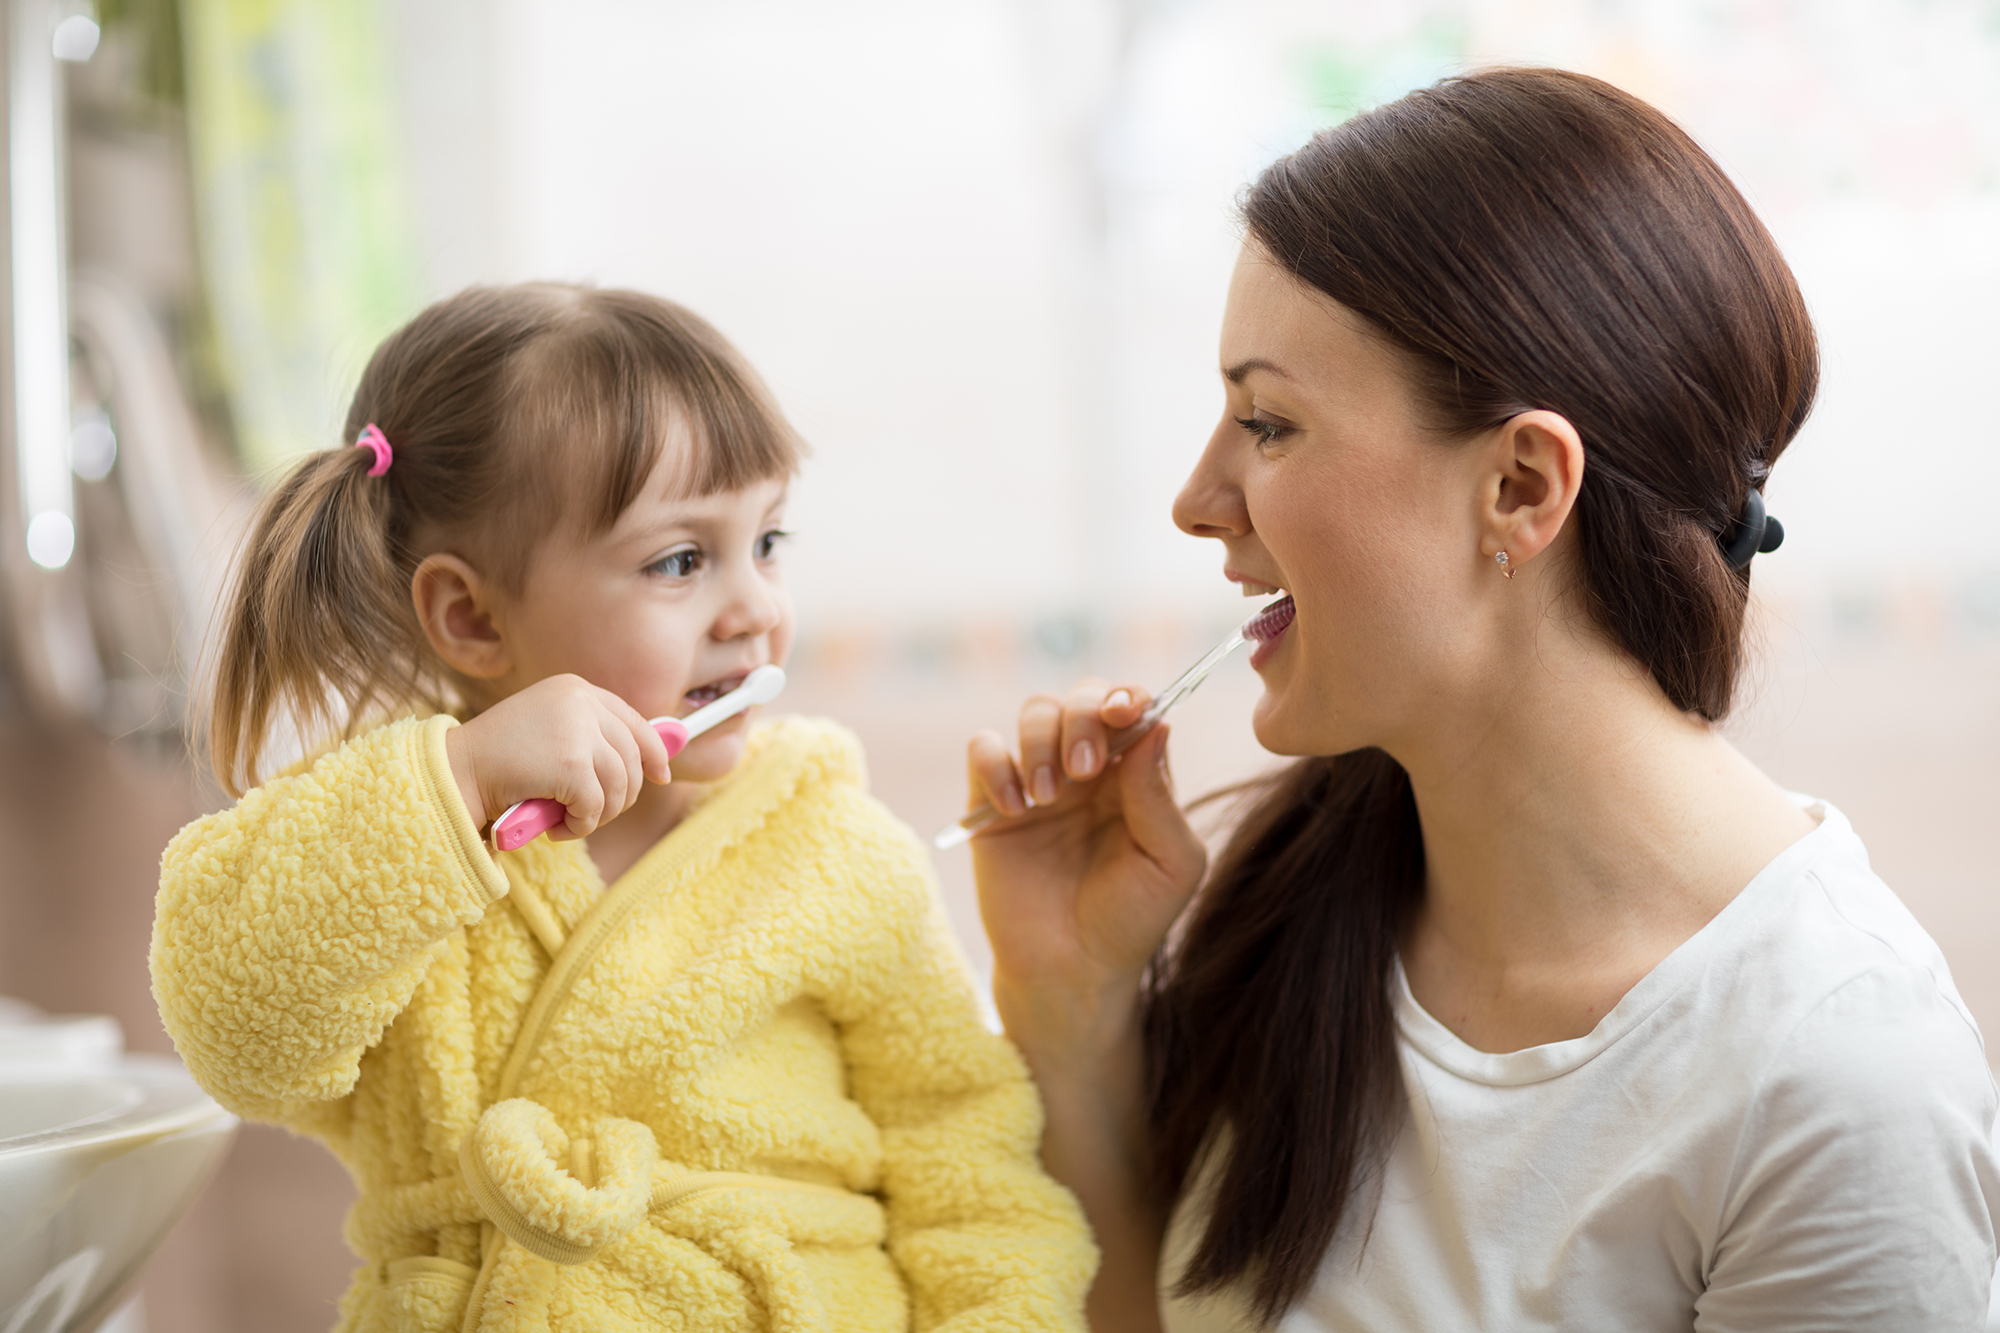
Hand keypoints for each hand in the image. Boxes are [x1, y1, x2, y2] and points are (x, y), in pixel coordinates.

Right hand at [444, 675, 671, 839]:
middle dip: (622, 795)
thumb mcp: (548, 730)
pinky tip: (556, 827)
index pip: (633, 720)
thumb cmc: (497, 758)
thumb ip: (588, 735)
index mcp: (576, 688)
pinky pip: (596, 808)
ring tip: (568, 821)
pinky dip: (580, 826)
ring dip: (598, 815)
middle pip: (632, 758)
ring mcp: (579, 731)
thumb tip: (650, 762)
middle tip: (596, 815)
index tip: (661, 775)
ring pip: (619, 786)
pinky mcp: (572, 765)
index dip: (653, 750)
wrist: (454, 770)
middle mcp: (582, 702)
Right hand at [965, 679, 1207, 1034]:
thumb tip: (1156, 724)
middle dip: (1082, 716)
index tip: (1123, 713)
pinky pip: (982, 749)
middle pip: (1081, 697)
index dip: (1127, 696)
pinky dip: (995, 764)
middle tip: (1086, 769)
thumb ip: (1160, 795)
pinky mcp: (992, 804)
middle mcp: (1089, 769)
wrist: (1073, 973)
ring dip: (1041, 741)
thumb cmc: (1131, 920)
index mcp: (1137, 774)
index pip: (1132, 708)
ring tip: (1048, 798)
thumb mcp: (1170, 862)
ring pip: (1034, 712)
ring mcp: (1039, 782)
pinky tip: (1014, 808)